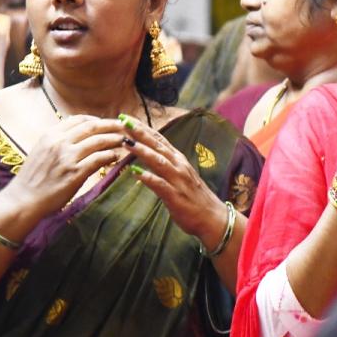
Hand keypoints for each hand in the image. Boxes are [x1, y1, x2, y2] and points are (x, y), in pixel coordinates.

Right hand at [2, 115, 128, 217]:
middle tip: (124, 126)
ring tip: (124, 141)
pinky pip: (99, 159)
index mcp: (51, 135)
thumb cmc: (32, 178)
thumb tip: (75, 133)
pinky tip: (115, 157)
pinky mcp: (76, 173)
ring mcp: (68, 157)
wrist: (24, 199)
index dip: (96, 120)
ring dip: (114, 139)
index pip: (79, 119)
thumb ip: (57, 140)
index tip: (105, 123)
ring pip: (99, 141)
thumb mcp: (41, 150)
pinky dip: (110, 156)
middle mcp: (60, 142)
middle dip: (111, 125)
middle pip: (92, 127)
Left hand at [119, 114, 226, 242]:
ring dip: (142, 151)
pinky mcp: (176, 196)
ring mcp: (178, 180)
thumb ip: (164, 168)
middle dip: (139, 132)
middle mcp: (178, 165)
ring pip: (158, 161)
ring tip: (126, 142)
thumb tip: (144, 167)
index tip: (127, 118)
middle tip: (123, 121)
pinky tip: (136, 173)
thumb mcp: (180, 177)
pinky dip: (148, 178)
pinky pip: (160, 185)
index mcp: (178, 159)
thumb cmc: (195, 198)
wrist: (214, 218)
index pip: (158, 139)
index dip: (142, 128)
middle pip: (157, 145)